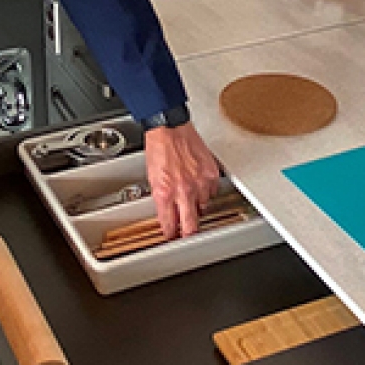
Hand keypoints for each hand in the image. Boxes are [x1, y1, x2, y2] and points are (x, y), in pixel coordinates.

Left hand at [145, 123, 225, 239]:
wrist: (169, 128)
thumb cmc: (159, 148)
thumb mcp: (152, 178)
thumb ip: (161, 198)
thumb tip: (166, 212)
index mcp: (165, 193)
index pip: (169, 224)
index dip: (170, 234)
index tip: (171, 236)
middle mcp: (184, 191)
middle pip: (191, 225)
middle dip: (188, 234)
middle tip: (187, 235)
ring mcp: (200, 183)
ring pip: (203, 208)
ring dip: (197, 207)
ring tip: (192, 201)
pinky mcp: (211, 174)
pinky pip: (212, 192)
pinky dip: (207, 191)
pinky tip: (200, 186)